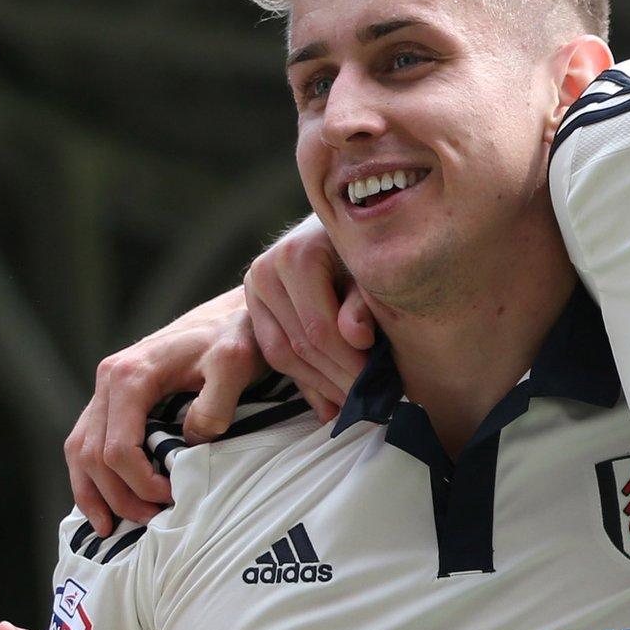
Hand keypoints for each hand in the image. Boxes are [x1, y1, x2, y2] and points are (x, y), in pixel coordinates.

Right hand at [65, 286, 260, 532]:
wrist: (230, 319)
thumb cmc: (234, 340)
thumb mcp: (235, 364)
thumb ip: (216, 402)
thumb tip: (191, 441)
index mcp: (130, 374)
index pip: (116, 447)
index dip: (139, 482)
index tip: (170, 497)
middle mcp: (108, 380)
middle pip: (91, 455)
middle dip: (117, 496)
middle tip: (151, 521)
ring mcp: (105, 390)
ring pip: (79, 452)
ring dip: (93, 493)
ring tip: (114, 528)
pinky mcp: (112, 400)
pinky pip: (85, 444)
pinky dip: (89, 477)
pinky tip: (102, 504)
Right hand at [244, 214, 373, 418]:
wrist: (343, 226)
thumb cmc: (367, 248)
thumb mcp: (372, 272)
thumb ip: (364, 305)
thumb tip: (356, 338)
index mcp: (296, 257)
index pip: (319, 328)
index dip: (349, 363)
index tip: (377, 386)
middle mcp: (265, 270)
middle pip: (298, 343)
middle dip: (337, 378)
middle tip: (368, 402)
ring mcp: (253, 288)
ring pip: (281, 354)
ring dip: (320, 384)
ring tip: (352, 403)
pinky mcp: (252, 304)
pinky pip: (272, 351)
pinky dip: (304, 378)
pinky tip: (330, 400)